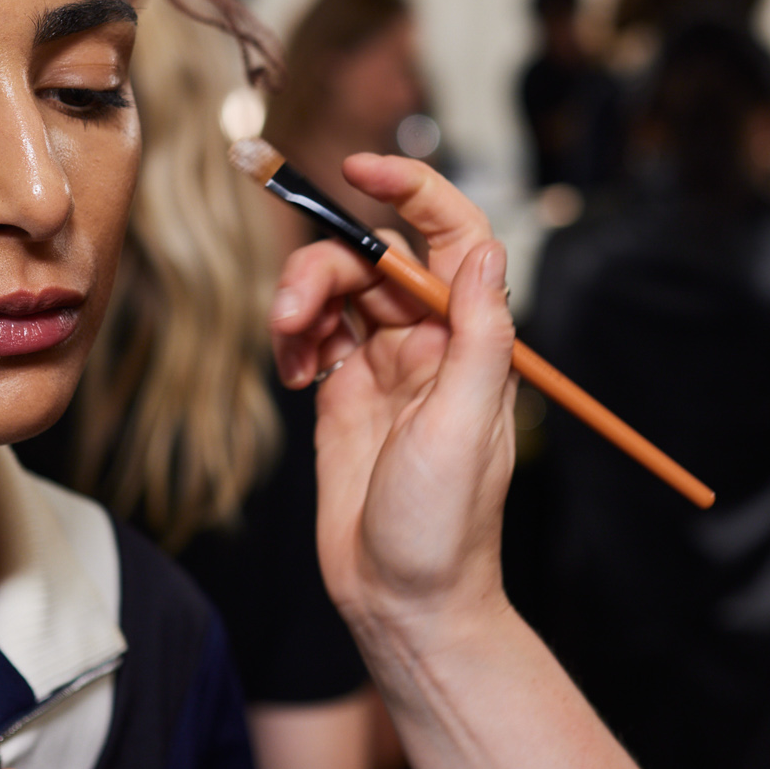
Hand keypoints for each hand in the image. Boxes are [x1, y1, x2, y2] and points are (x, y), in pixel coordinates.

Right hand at [268, 155, 519, 640]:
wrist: (403, 600)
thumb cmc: (445, 525)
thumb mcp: (465, 423)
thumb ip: (478, 333)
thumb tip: (484, 249)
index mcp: (473, 340)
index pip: (451, 236)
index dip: (413, 190)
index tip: (360, 168)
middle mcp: (432, 342)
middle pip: (375, 258)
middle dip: (326, 264)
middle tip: (292, 309)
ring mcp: (386, 365)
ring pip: (338, 291)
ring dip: (302, 300)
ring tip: (286, 346)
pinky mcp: (345, 393)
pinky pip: (315, 334)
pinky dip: (294, 338)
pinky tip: (291, 373)